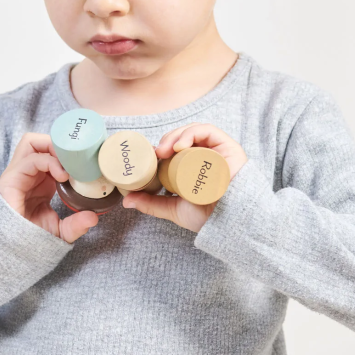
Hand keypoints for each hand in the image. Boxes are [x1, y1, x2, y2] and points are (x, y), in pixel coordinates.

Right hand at [0, 133, 98, 243]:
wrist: (8, 250)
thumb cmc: (29, 237)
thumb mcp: (59, 231)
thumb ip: (75, 225)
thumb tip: (93, 217)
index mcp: (41, 179)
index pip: (52, 152)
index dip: (69, 152)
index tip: (88, 162)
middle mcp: (30, 172)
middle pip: (41, 141)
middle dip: (61, 144)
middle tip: (79, 159)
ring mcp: (19, 173)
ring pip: (32, 142)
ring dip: (53, 146)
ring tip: (69, 163)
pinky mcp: (12, 178)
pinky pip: (31, 158)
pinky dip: (49, 161)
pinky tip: (62, 176)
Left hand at [121, 123, 247, 232]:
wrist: (226, 223)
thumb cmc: (205, 216)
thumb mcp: (173, 208)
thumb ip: (151, 204)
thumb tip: (127, 201)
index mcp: (195, 166)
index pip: (177, 148)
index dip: (163, 147)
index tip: (150, 156)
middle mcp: (207, 155)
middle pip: (184, 138)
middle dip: (167, 141)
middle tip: (156, 153)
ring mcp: (217, 150)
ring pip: (194, 132)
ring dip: (176, 136)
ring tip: (165, 149)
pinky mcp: (228, 146)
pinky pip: (208, 131)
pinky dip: (192, 133)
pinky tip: (181, 145)